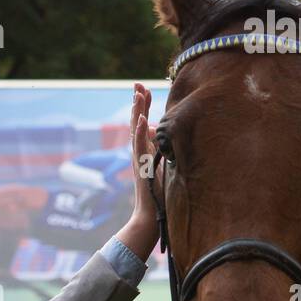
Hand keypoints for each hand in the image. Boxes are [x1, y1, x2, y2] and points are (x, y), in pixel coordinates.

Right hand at [118, 83, 158, 260]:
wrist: (151, 216)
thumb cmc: (160, 194)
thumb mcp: (164, 166)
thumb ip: (160, 149)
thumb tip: (159, 133)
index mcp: (145, 150)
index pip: (144, 122)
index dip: (144, 106)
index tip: (145, 88)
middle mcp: (139, 152)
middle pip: (137, 121)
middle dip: (138, 102)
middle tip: (137, 84)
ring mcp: (139, 159)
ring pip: (136, 130)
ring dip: (137, 111)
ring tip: (138, 93)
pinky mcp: (141, 167)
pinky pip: (139, 147)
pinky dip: (139, 132)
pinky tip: (140, 119)